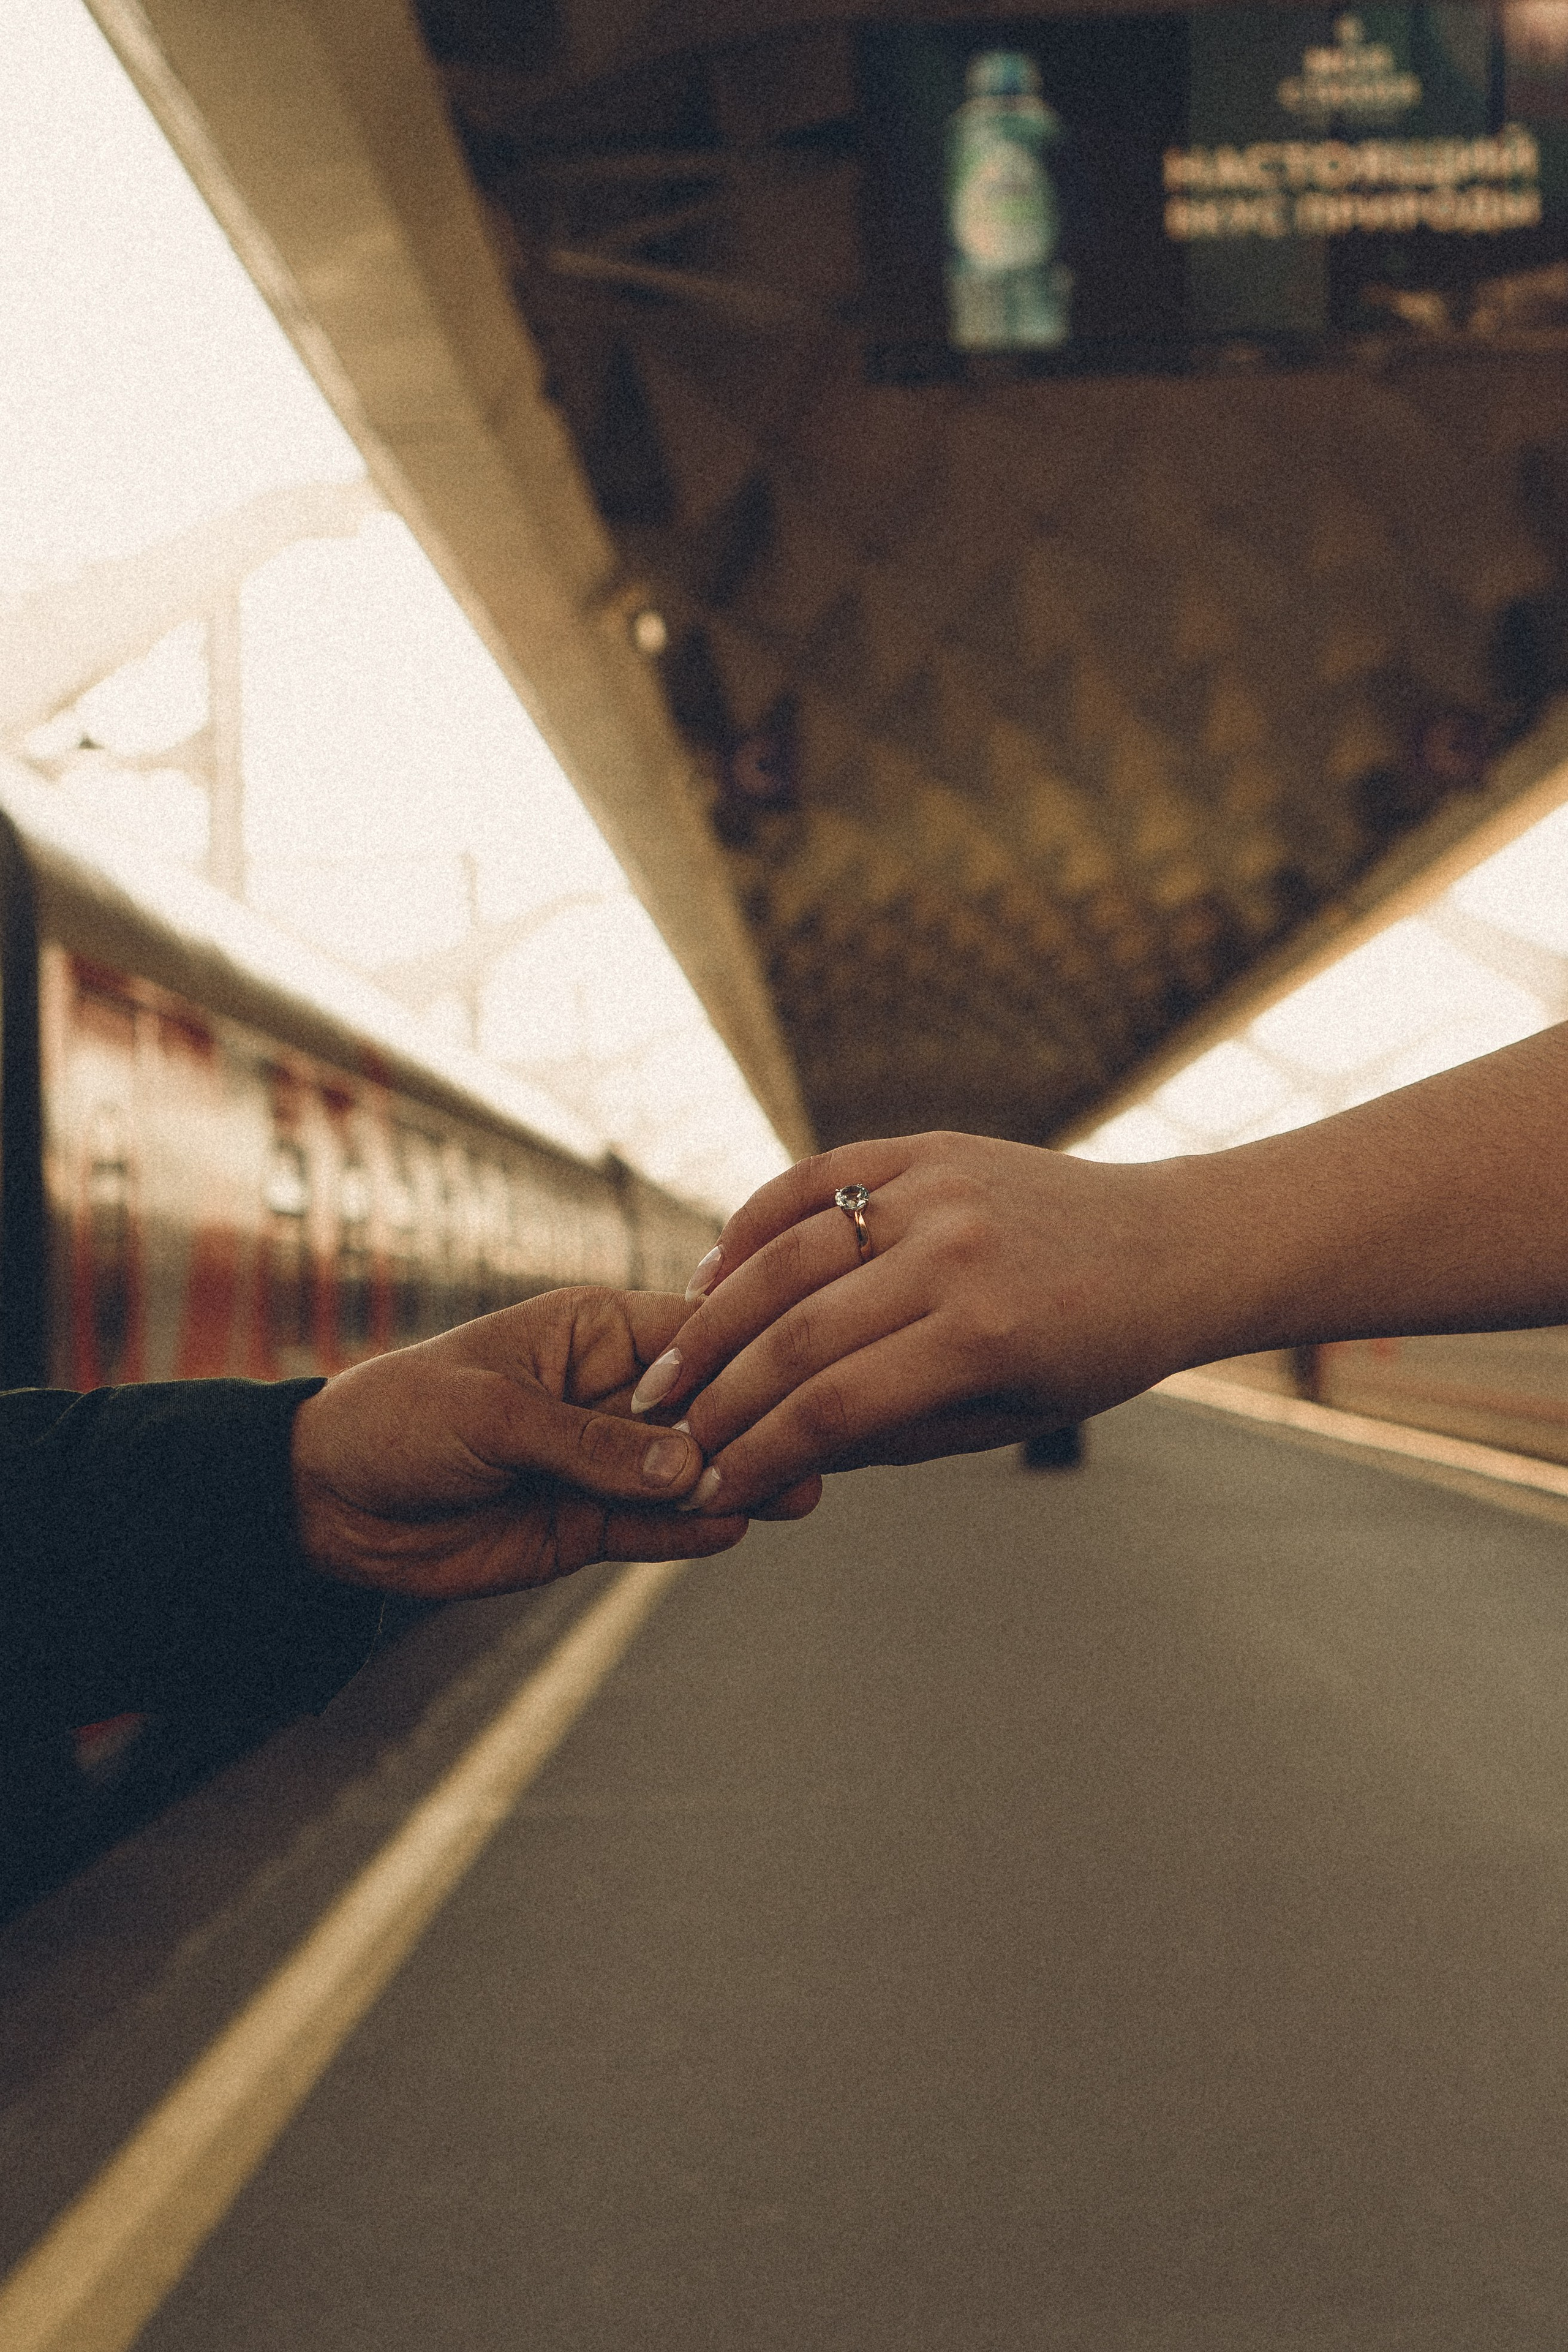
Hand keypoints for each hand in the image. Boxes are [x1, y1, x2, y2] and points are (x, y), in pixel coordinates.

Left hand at [291, 1287, 814, 1597]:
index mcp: (593, 1331)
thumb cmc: (399, 1420)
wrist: (327, 1503)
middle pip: (707, 1405)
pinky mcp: (590, 1525)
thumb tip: (687, 1463)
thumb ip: (591, 1444)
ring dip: (738, 1480)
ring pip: (691, 1471)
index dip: (747, 1352)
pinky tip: (736, 1524)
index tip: (799, 1374)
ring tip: (796, 1492)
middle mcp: (612, 1392)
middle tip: (814, 1449)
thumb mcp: (492, 1416)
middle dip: (755, 1424)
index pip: (693, 1332)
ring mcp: (606, 1462)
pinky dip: (693, 1529)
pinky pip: (657, 1527)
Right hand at [640, 1136, 1196, 1509]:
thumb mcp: (1006, 1418)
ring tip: (670, 1368)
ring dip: (714, 1317)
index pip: (832, 1408)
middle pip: (797, 1335)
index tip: (708, 1490)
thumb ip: (892, 1436)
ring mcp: (937, 1189)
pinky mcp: (928, 1145)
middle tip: (664, 1437)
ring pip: (787, 1254)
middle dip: (718, 1398)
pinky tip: (713, 1273)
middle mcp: (953, 1253)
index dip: (756, 1455)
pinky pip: (813, 1178)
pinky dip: (752, 1222)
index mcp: (983, 1338)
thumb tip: (777, 1456)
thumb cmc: (1094, 1352)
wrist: (1171, 1244)